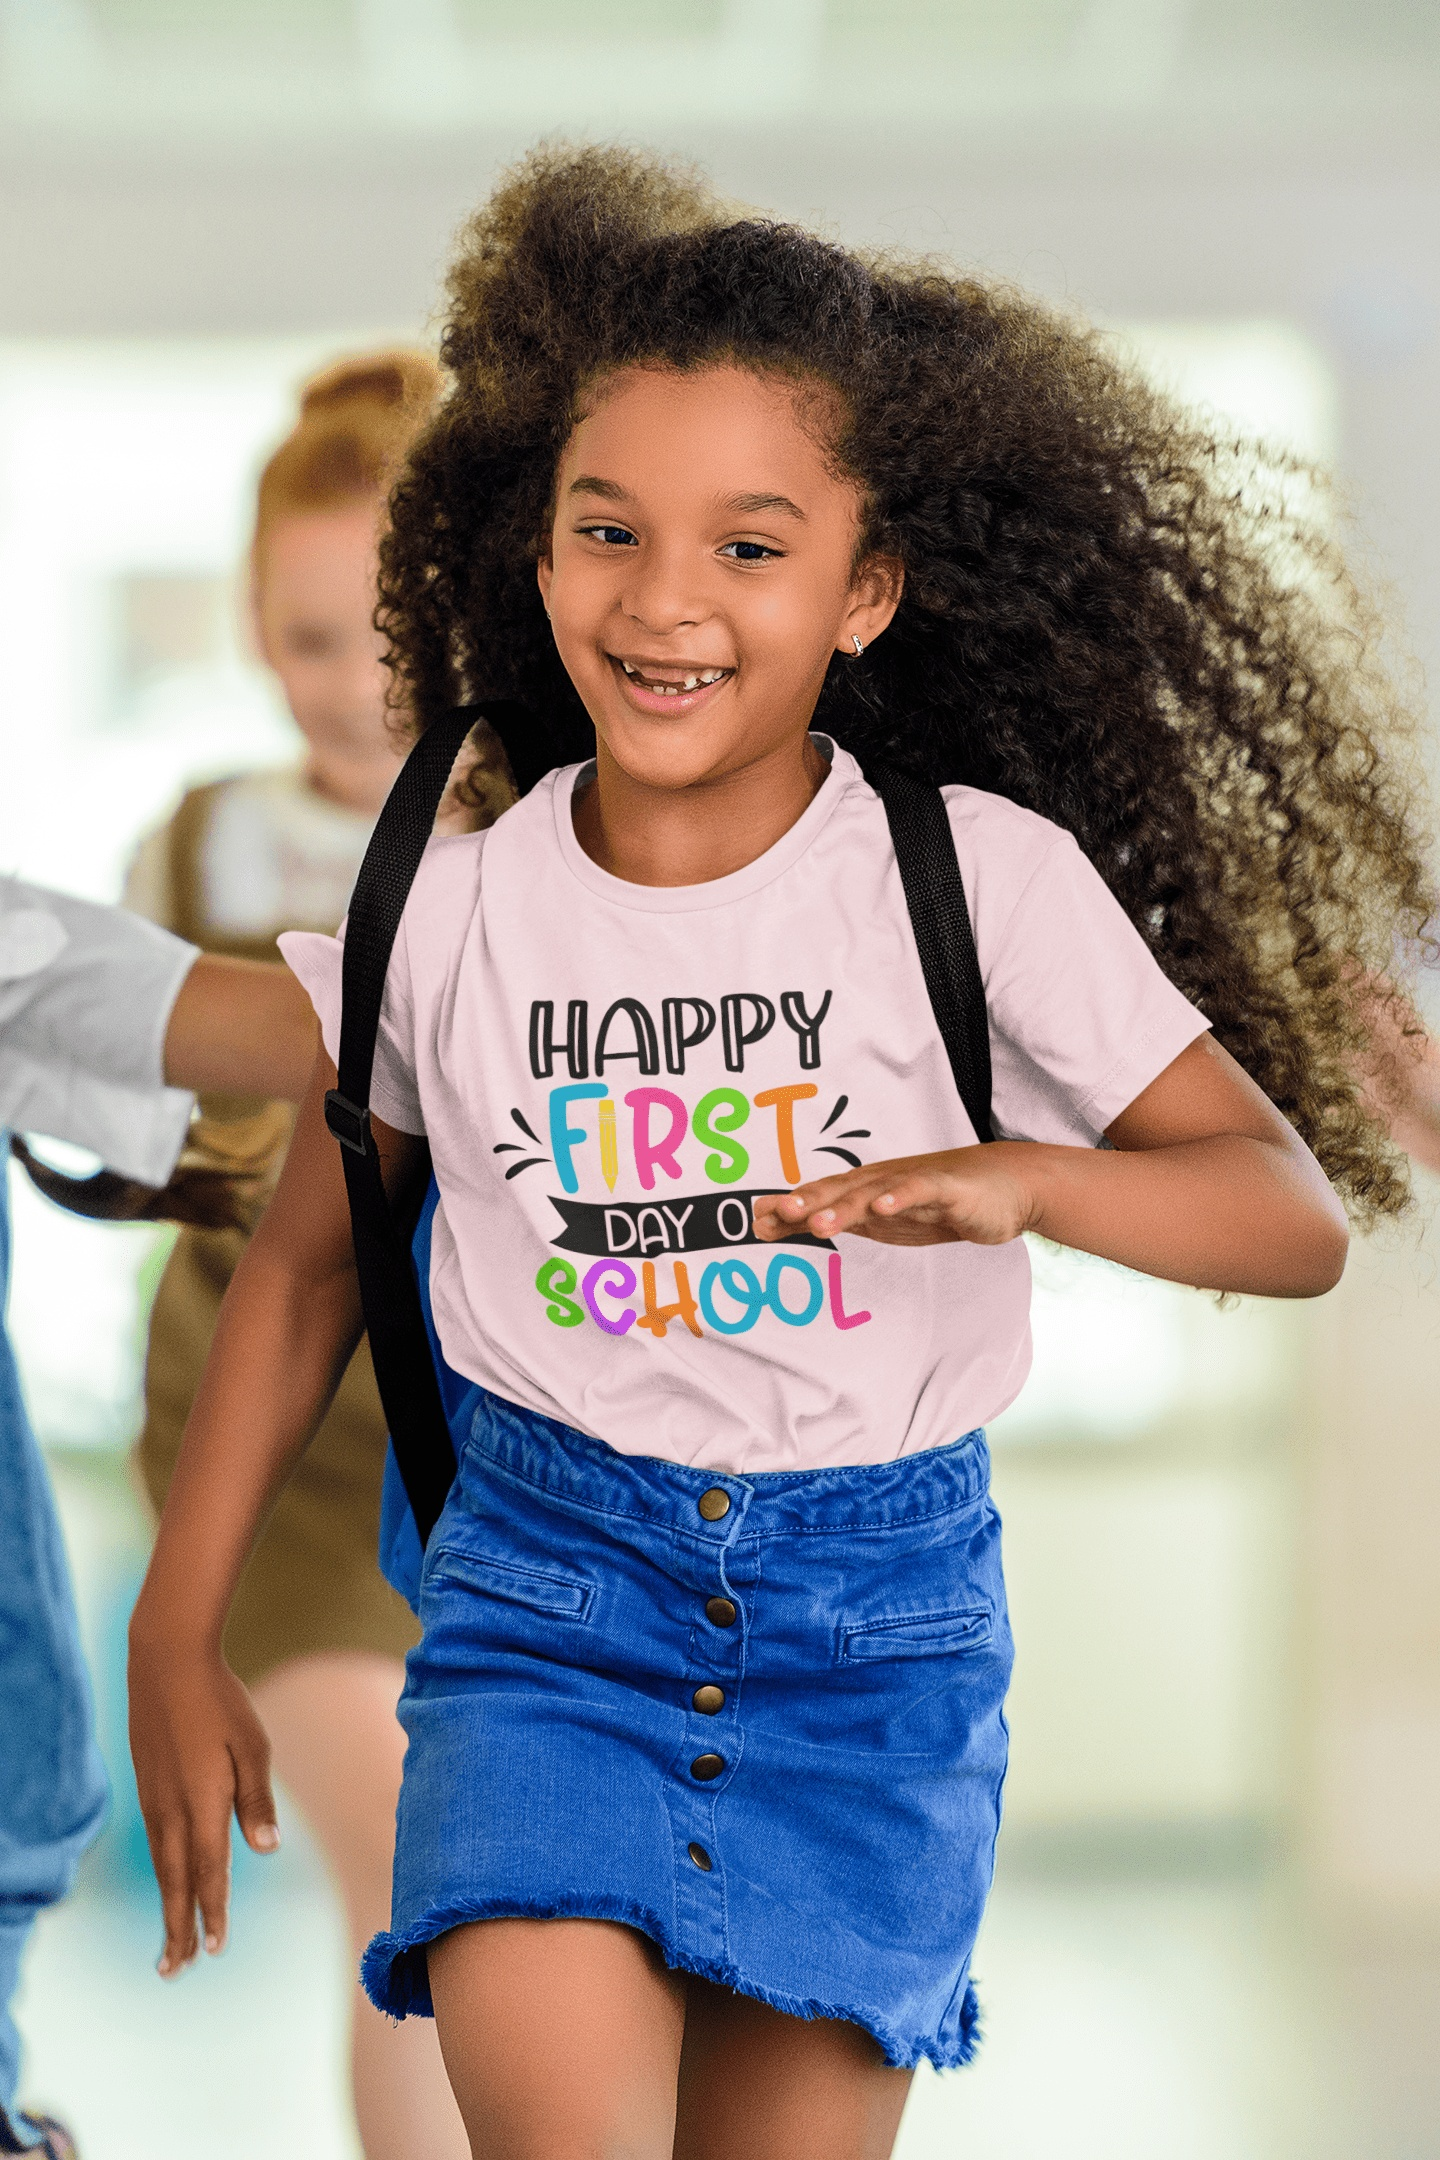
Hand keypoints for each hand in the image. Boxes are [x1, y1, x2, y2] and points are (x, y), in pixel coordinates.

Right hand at [128, 1631, 280, 1976]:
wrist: (166, 1662)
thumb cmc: (219, 1701)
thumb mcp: (251, 1744)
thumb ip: (256, 1799)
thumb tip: (265, 1848)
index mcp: (202, 1802)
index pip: (208, 1871)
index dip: (212, 1911)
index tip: (215, 1948)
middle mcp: (172, 1809)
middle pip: (175, 1882)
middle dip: (178, 1927)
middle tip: (176, 1970)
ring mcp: (154, 1799)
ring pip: (161, 1867)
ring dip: (168, 1907)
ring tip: (170, 1944)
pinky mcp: (147, 1787)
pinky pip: (155, 1843)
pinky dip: (163, 1873)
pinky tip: (170, 1883)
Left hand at [752, 1145, 1039, 1246]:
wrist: (1005, 1186)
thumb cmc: (939, 1203)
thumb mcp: (884, 1219)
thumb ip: (842, 1219)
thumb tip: (791, 1226)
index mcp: (866, 1189)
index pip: (821, 1196)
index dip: (789, 1207)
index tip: (755, 1221)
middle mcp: (883, 1181)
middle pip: (839, 1191)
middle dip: (806, 1202)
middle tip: (776, 1214)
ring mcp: (913, 1182)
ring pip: (872, 1193)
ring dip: (843, 1207)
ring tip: (817, 1223)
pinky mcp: (945, 1189)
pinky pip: (918, 1192)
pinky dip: (898, 1198)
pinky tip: (882, 1207)